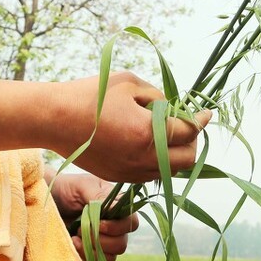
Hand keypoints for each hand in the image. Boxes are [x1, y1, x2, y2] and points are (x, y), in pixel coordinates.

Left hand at [48, 171, 139, 260]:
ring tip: (74, 240)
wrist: (43, 201)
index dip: (118, 228)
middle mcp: (112, 228)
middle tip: (81, 231)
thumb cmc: (65, 189)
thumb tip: (117, 208)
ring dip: (91, 252)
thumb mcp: (82, 186)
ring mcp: (101, 244)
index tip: (99, 224)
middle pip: (121, 244)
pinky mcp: (89, 256)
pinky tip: (72, 248)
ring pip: (109, 259)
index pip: (131, 223)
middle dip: (101, 241)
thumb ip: (100, 196)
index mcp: (116, 208)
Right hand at [50, 71, 210, 183]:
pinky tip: (150, 143)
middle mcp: (142, 158)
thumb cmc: (92, 95)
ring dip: (176, 153)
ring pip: (170, 171)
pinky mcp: (119, 177)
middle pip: (187, 159)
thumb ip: (159, 97)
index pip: (188, 130)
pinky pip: (150, 173)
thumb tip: (175, 110)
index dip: (201, 120)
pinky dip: (158, 160)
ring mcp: (131, 172)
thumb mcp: (131, 84)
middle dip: (193, 140)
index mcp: (148, 133)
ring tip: (168, 132)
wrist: (55, 119)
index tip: (206, 112)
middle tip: (187, 124)